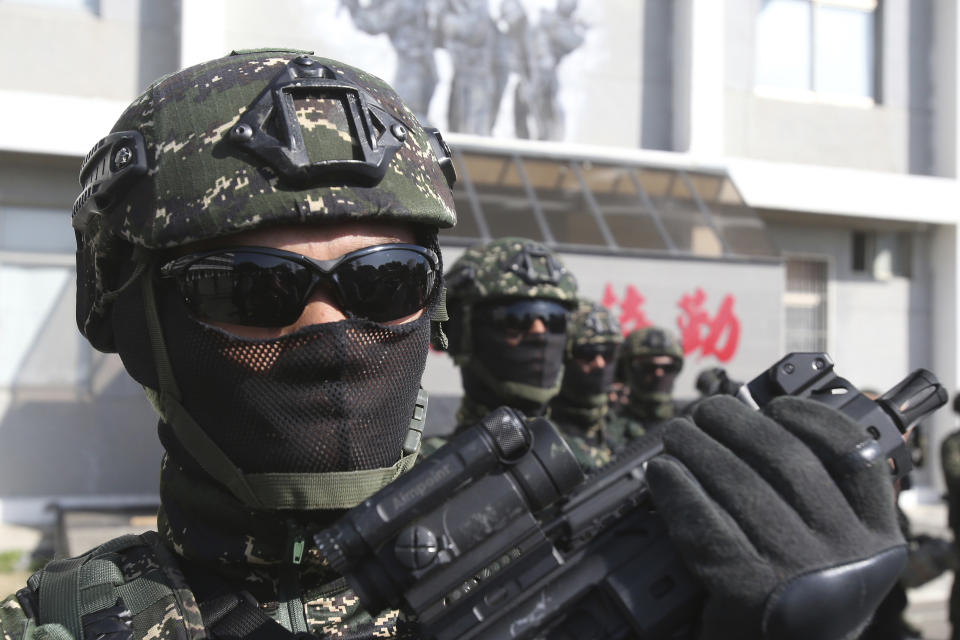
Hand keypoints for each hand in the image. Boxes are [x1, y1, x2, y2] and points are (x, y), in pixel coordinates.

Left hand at [646, 395, 905, 639]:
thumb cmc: (796, 597)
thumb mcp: (832, 551)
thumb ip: (819, 497)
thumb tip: (760, 420)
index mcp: (878, 538)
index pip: (857, 456)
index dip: (813, 418)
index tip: (776, 404)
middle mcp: (848, 553)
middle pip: (786, 458)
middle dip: (736, 422)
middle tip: (705, 411)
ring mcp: (799, 571)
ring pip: (739, 482)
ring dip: (698, 447)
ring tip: (676, 434)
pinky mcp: (748, 589)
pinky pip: (704, 520)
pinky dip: (677, 488)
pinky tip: (661, 472)